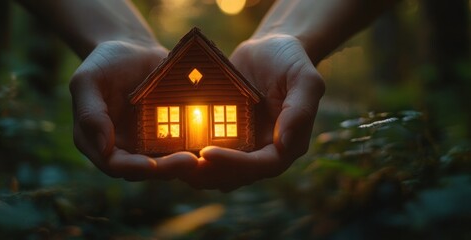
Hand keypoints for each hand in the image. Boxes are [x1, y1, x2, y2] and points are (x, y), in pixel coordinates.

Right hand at [70, 40, 197, 180]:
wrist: (133, 50)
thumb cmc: (105, 63)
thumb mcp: (87, 80)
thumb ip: (90, 112)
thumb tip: (104, 147)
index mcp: (97, 142)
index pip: (114, 165)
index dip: (133, 168)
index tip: (152, 166)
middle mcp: (123, 149)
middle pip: (145, 169)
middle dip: (167, 169)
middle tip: (190, 162)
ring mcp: (147, 144)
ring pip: (167, 163)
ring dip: (184, 163)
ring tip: (204, 156)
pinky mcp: (168, 135)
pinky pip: (182, 146)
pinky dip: (195, 148)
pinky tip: (212, 144)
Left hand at [180, 35, 324, 190]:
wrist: (270, 48)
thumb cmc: (291, 60)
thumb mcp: (304, 78)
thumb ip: (300, 109)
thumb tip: (285, 144)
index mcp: (287, 145)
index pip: (262, 165)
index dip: (235, 164)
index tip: (207, 153)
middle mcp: (264, 152)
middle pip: (236, 175)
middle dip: (208, 172)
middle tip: (179, 163)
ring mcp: (243, 147)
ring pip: (218, 172)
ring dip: (195, 171)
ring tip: (170, 160)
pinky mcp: (225, 138)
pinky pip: (206, 154)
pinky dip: (189, 155)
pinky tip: (167, 147)